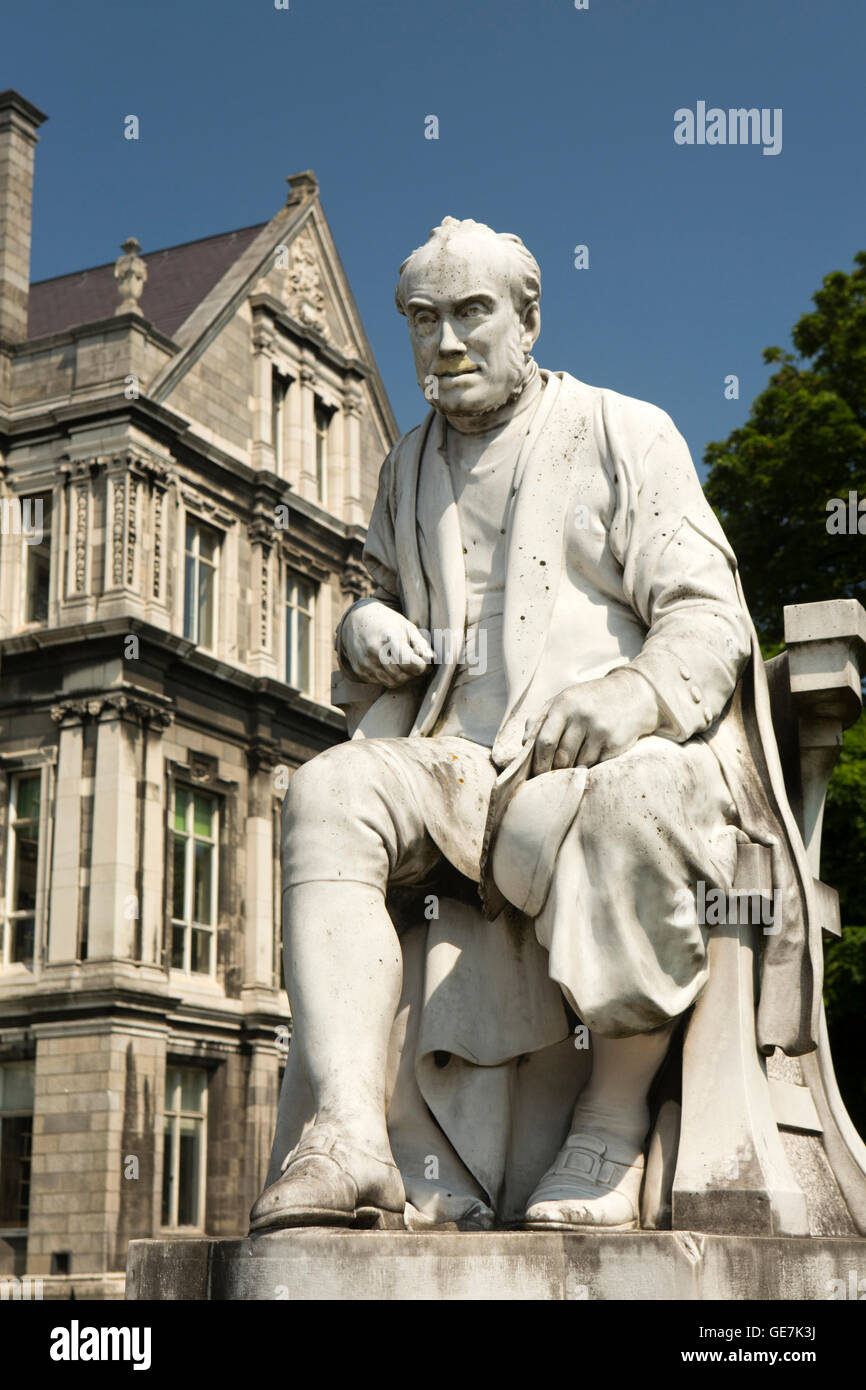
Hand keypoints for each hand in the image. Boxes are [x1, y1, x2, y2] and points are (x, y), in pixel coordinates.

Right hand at [340, 600, 434, 688]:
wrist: (357, 620)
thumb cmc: (387, 623)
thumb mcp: (406, 627)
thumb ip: (420, 644)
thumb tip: (431, 659)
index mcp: (388, 637)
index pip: (408, 662)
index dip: (420, 666)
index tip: (425, 664)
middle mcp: (374, 651)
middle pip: (402, 675)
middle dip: (412, 673)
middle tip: (416, 665)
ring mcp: (365, 662)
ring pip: (392, 682)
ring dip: (403, 677)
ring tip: (404, 665)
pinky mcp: (360, 670)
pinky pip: (381, 682)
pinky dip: (390, 677)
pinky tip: (391, 665)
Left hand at [526, 669, 658, 776]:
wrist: (633, 695)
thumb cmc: (589, 700)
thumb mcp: (564, 699)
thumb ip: (539, 718)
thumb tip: (524, 746)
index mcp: (564, 704)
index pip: (545, 741)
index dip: (538, 762)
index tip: (534, 774)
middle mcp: (582, 716)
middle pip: (561, 756)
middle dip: (553, 770)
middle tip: (549, 777)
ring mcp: (601, 730)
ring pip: (578, 763)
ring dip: (572, 768)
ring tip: (571, 764)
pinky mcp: (615, 743)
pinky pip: (595, 764)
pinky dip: (589, 766)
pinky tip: (591, 757)